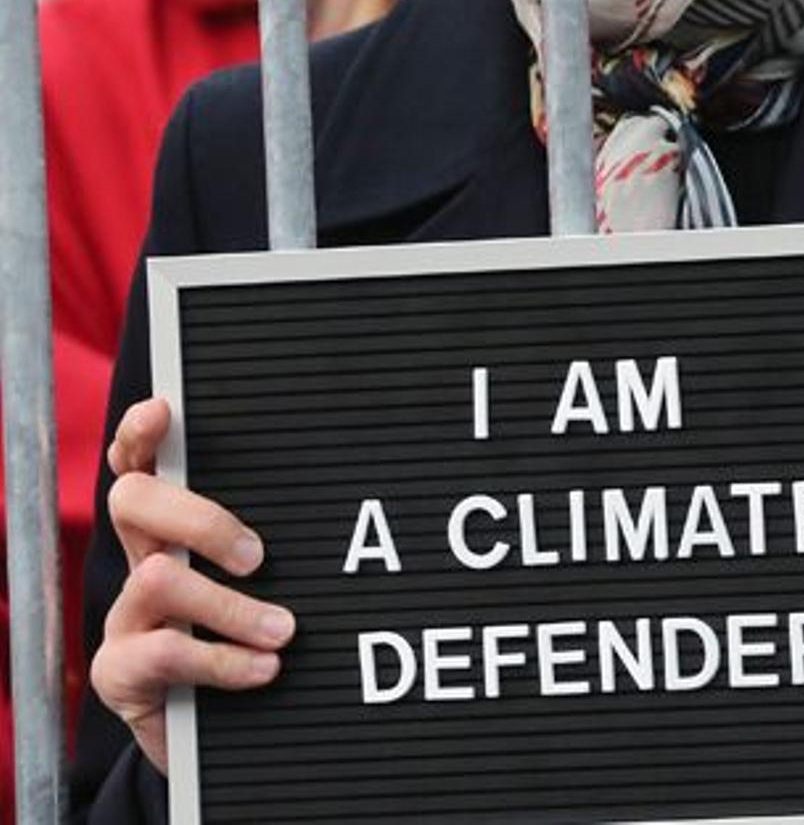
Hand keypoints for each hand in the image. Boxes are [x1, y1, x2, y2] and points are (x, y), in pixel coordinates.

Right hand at [90, 397, 294, 774]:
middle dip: (199, 518)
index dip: (140, 432)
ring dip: (232, 608)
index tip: (163, 410)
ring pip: (159, 577)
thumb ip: (271, 535)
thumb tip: (337, 480)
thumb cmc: (245, 639)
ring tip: (284, 631)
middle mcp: (140, 559)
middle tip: (258, 554)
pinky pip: (165, 650)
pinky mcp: (119, 671)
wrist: (215, 739)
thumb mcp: (259, 582)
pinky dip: (223, 660)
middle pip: (134, 501)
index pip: (138, 463)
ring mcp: (123, 615)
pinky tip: (264, 670)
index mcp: (169, 527)